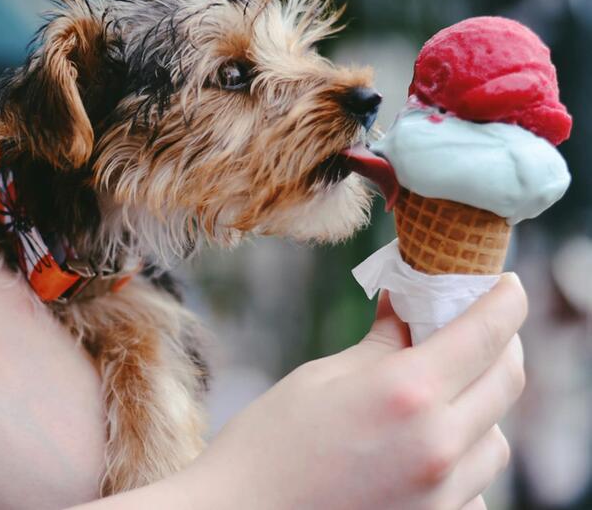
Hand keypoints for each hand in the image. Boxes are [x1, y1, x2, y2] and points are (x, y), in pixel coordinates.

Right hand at [77, 276, 526, 509]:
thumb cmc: (266, 447)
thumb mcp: (319, 379)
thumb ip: (380, 344)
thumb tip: (407, 306)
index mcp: (406, 393)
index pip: (485, 334)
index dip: (504, 300)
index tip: (505, 284)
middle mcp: (438, 445)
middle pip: (506, 381)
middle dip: (499, 346)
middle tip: (474, 328)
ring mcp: (442, 494)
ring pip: (495, 438)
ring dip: (479, 407)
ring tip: (437, 396)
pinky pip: (475, 485)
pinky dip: (459, 461)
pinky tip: (419, 450)